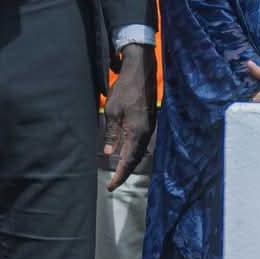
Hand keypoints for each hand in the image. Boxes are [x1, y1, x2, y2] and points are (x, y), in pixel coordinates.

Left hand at [103, 46, 155, 188]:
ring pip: (140, 152)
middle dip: (125, 172)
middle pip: (136, 159)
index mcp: (137, 133)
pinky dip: (133, 152)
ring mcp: (150, 127)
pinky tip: (125, 153)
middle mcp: (146, 133)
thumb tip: (109, 153)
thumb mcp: (112, 112)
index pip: (128, 161)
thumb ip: (111, 134)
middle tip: (113, 182)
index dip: (119, 175)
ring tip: (118, 171)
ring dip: (129, 162)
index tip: (111, 186)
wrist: (142, 72)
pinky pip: (141, 143)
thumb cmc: (125, 90)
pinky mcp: (149, 122)